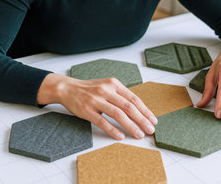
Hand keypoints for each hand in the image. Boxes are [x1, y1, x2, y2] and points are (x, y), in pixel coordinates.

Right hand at [37, 73, 157, 139]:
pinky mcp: (87, 110)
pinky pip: (102, 122)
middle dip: (142, 119)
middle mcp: (106, 91)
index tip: (153, 120)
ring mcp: (96, 100)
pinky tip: (120, 136)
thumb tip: (139, 110)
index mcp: (114, 84)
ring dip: (131, 126)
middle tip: (150, 129)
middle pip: (128, 107)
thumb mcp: (107, 86)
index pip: (133, 98)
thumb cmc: (90, 89)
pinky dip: (113, 129)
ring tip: (139, 134)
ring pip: (118, 114)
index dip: (145, 110)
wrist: (67, 88)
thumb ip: (120, 95)